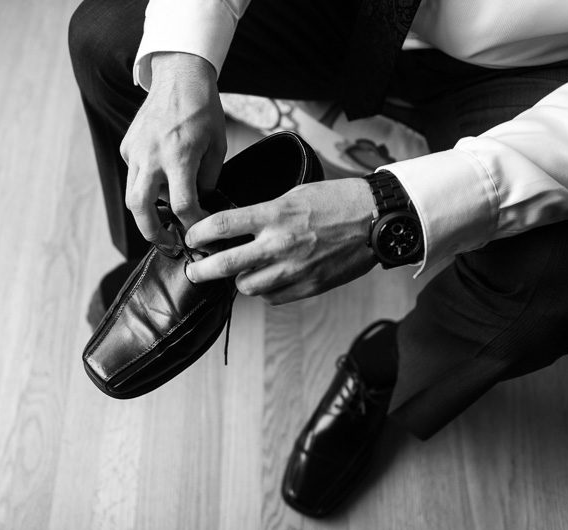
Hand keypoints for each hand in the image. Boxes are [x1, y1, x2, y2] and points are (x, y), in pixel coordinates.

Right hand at [120, 52, 226, 245]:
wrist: (179, 76)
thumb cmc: (204, 109)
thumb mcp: (217, 146)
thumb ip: (207, 178)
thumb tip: (200, 203)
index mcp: (179, 156)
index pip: (182, 205)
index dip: (193, 224)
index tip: (201, 232)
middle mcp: (152, 156)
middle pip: (142, 210)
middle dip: (153, 234)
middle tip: (168, 244)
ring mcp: (135, 151)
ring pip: (133, 196)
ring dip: (148, 213)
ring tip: (165, 221)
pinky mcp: (127, 146)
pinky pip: (135, 175)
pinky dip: (147, 185)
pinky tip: (162, 178)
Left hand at [184, 178, 377, 304]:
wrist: (376, 220)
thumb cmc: (336, 201)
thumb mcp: (294, 194)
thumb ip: (264, 213)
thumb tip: (237, 227)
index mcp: (275, 214)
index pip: (222, 225)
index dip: (198, 234)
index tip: (191, 238)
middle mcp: (280, 244)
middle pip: (224, 265)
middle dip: (201, 270)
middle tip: (194, 271)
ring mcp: (294, 269)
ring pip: (246, 287)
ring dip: (239, 280)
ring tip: (242, 271)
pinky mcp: (308, 287)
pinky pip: (272, 297)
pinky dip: (265, 290)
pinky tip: (270, 278)